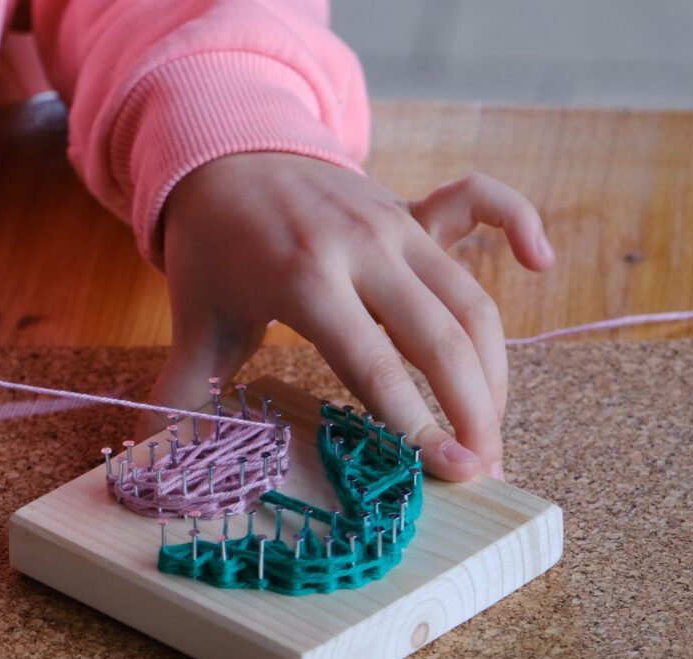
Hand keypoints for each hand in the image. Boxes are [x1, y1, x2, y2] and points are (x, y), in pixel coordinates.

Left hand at [150, 153, 553, 480]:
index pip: (375, 366)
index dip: (418, 426)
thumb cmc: (213, 248)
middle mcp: (361, 248)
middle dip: (473, 413)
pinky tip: (540, 262)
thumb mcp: (195, 321)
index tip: (455, 476)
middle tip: (488, 472)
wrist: (225, 149)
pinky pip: (483, 203)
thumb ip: (182, 394)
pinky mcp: (414, 208)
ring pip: (471, 300)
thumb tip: (152, 464)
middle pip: (440, 339)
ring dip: (495, 369)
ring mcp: (395, 223)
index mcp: (304, 279)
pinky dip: (519, 223)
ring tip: (494, 430)